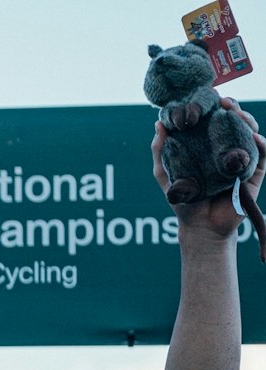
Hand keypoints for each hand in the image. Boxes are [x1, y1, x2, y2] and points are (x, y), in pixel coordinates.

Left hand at [153, 98, 265, 236]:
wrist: (199, 227)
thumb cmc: (183, 201)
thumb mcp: (166, 174)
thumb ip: (161, 151)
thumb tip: (158, 124)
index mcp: (209, 147)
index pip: (216, 122)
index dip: (215, 108)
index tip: (208, 98)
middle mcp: (227, 150)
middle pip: (236, 123)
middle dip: (233, 109)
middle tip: (224, 103)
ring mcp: (242, 160)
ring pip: (252, 133)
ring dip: (247, 120)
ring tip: (236, 114)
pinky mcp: (254, 174)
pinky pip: (263, 155)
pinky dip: (261, 144)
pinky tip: (253, 137)